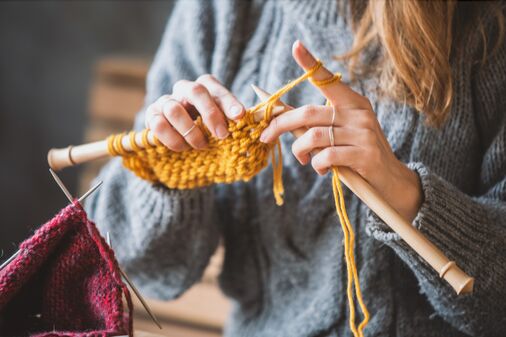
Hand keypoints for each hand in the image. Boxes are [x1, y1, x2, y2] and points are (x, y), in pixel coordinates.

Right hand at [145, 75, 244, 150]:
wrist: (182, 141)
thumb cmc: (208, 130)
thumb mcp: (224, 124)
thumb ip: (234, 120)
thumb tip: (249, 121)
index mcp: (205, 87)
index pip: (216, 88)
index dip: (229, 102)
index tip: (240, 116)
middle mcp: (184, 89)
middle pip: (196, 91)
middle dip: (211, 114)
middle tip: (222, 135)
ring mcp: (166, 101)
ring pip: (174, 109)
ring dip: (190, 131)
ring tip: (201, 146)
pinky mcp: (152, 116)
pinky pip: (158, 125)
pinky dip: (172, 139)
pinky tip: (183, 148)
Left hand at [260, 41, 421, 221]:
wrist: (389, 179)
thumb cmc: (357, 154)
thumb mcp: (340, 133)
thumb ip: (316, 123)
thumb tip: (281, 114)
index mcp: (352, 102)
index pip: (328, 79)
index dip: (310, 63)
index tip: (295, 46)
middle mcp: (359, 113)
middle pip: (309, 112)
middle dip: (280, 125)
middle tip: (265, 136)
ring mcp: (363, 133)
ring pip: (314, 136)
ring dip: (299, 150)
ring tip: (303, 159)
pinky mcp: (365, 154)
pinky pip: (327, 156)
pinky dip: (316, 164)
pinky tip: (320, 169)